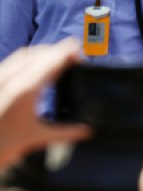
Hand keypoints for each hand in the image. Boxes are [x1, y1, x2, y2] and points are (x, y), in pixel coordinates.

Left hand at [0, 39, 90, 167]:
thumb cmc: (2, 141)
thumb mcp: (37, 138)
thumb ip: (66, 133)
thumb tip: (86, 132)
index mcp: (26, 89)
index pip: (50, 62)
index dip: (66, 53)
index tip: (79, 49)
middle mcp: (11, 78)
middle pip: (38, 53)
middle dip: (57, 50)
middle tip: (73, 52)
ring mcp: (1, 78)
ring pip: (24, 55)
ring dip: (42, 52)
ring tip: (56, 56)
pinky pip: (13, 61)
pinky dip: (29, 58)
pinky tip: (33, 66)